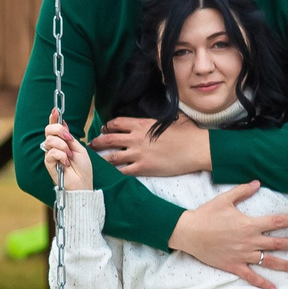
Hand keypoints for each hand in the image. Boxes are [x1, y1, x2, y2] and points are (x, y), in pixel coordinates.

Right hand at [41, 111, 91, 190]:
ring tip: (70, 155)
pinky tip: (66, 162)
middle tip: (69, 137)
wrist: (82, 184)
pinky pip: (51, 153)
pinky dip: (60, 155)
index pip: (54, 127)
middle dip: (59, 130)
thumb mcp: (79, 148)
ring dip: (62, 146)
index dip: (54, 118)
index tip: (55, 110)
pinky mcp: (48, 163)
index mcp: (63, 142)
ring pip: (50, 140)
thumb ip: (70, 137)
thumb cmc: (83, 169)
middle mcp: (55, 146)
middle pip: (48, 130)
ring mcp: (51, 155)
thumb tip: (63, 123)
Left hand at [93, 115, 210, 177]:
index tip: (104, 129)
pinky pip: (123, 171)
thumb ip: (159, 118)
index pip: (117, 123)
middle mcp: (136, 138)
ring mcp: (138, 154)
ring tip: (94, 161)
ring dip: (101, 158)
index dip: (108, 126)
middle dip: (97, 142)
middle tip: (91, 145)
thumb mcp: (171, 119)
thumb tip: (160, 113)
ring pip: (111, 156)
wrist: (196, 148)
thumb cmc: (188, 133)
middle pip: (108, 139)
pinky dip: (114, 173)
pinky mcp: (143, 167)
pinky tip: (108, 175)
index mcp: (141, 124)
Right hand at [167, 181, 287, 288]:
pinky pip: (252, 276)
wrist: (189, 232)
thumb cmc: (206, 215)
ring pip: (269, 261)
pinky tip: (273, 288)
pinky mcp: (234, 265)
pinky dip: (263, 283)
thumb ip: (243, 191)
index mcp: (250, 224)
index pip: (276, 222)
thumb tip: (258, 183)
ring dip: (285, 264)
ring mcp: (243, 255)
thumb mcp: (225, 199)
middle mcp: (250, 241)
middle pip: (277, 243)